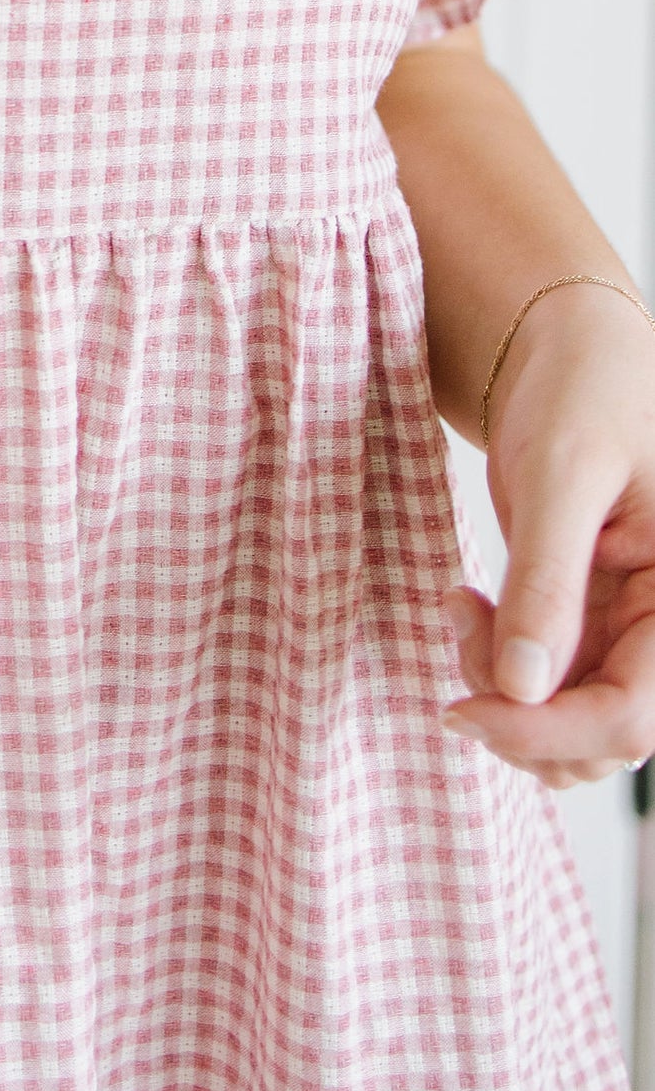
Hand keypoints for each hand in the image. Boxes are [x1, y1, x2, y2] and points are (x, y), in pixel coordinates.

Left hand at [443, 280, 654, 786]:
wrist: (566, 353)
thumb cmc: (581, 391)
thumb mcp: (561, 474)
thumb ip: (547, 580)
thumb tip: (520, 687)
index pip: (631, 715)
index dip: (546, 731)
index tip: (465, 707)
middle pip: (597, 737)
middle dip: (517, 710)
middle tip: (459, 619)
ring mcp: (627, 631)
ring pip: (567, 724)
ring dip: (502, 694)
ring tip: (461, 605)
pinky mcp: (587, 624)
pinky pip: (547, 689)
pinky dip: (496, 668)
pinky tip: (469, 604)